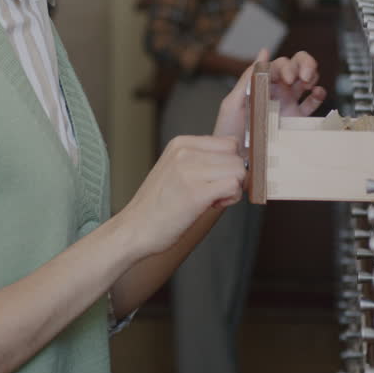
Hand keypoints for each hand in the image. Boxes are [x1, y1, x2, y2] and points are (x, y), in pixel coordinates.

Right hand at [118, 134, 245, 256]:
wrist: (134, 230)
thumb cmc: (158, 205)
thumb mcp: (176, 169)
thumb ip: (203, 159)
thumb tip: (239, 160)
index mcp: (181, 143)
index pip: (229, 142)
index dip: (230, 163)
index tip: (215, 179)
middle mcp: (185, 152)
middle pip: (237, 156)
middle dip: (233, 177)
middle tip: (214, 193)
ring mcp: (189, 171)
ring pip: (239, 170)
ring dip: (233, 189)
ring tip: (212, 200)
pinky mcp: (195, 193)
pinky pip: (234, 186)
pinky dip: (230, 199)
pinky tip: (212, 206)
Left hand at [212, 49, 327, 141]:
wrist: (235, 163)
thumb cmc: (228, 133)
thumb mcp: (233, 103)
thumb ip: (248, 78)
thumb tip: (263, 52)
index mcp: (261, 85)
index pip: (280, 64)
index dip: (288, 65)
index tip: (288, 78)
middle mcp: (276, 92)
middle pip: (297, 67)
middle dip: (305, 64)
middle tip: (304, 77)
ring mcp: (287, 106)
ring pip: (307, 81)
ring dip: (313, 76)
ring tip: (310, 85)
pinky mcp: (296, 122)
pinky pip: (312, 104)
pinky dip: (319, 95)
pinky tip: (317, 95)